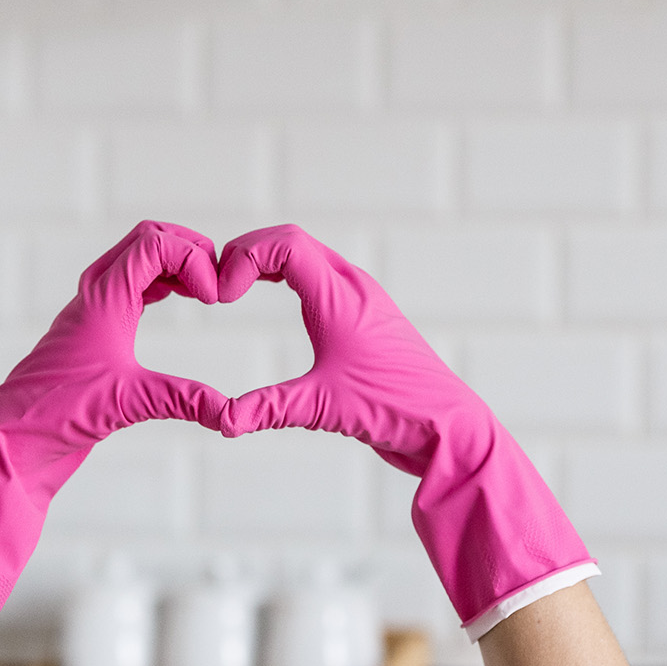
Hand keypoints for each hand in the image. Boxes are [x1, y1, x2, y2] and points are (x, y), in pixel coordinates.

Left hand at [0, 222, 228, 644]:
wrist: (11, 445)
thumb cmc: (55, 418)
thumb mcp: (128, 404)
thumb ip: (183, 400)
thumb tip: (231, 413)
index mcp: (101, 301)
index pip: (152, 244)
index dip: (191, 257)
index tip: (214, 296)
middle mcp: (93, 297)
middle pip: (144, 240)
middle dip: (185, 248)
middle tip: (216, 280)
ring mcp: (90, 314)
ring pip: (135, 261)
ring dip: (172, 264)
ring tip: (204, 290)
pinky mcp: (91, 333)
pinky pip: (130, 287)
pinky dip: (159, 283)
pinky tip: (179, 301)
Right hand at [216, 225, 595, 638]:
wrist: (448, 424)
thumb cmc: (395, 409)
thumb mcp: (321, 408)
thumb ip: (266, 409)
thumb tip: (220, 420)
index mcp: (341, 296)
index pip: (285, 244)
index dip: (244, 257)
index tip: (223, 296)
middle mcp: (353, 287)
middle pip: (292, 241)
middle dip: (248, 253)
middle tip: (218, 284)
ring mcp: (362, 299)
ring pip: (307, 256)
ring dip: (268, 261)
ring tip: (234, 286)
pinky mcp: (365, 317)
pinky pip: (320, 275)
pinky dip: (287, 274)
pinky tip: (271, 295)